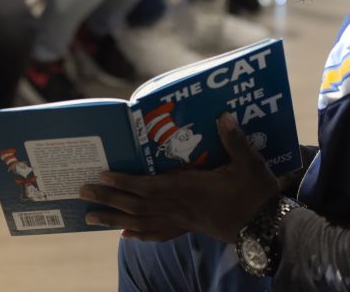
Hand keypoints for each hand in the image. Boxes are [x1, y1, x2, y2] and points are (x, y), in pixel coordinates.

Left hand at [81, 112, 280, 242]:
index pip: (147, 186)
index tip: (101, 176)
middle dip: (107, 200)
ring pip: (140, 222)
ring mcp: (182, 221)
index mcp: (188, 188)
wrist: (267, 227)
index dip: (123, 182)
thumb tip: (223, 114)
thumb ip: (234, 139)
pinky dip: (140, 235)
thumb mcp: (248, 162)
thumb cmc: (256, 193)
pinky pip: (159, 234)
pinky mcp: (189, 229)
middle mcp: (178, 207)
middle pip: (135, 206)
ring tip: (90, 218)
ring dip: (114, 220)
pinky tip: (127, 235)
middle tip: (81, 194)